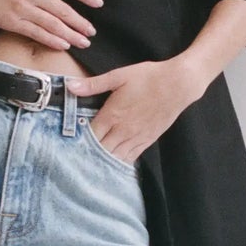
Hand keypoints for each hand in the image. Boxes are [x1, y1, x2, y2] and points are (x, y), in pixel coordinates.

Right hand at [0, 0, 101, 52]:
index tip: (98, 3)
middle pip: (64, 10)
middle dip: (80, 23)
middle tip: (92, 32)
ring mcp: (23, 7)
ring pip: (53, 25)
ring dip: (71, 35)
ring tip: (83, 42)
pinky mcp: (12, 21)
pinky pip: (37, 33)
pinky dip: (52, 40)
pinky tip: (63, 45)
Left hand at [66, 55, 208, 162]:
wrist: (179, 84)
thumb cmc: (149, 77)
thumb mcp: (119, 76)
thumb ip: (93, 84)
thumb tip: (69, 86)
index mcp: (112, 115)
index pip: (89, 136)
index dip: (78, 143)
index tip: (66, 147)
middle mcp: (123, 130)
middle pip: (100, 151)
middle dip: (88, 156)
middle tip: (75, 163)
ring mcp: (136, 137)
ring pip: (115, 157)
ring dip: (102, 163)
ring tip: (90, 169)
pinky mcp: (148, 140)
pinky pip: (130, 157)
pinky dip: (119, 163)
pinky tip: (112, 167)